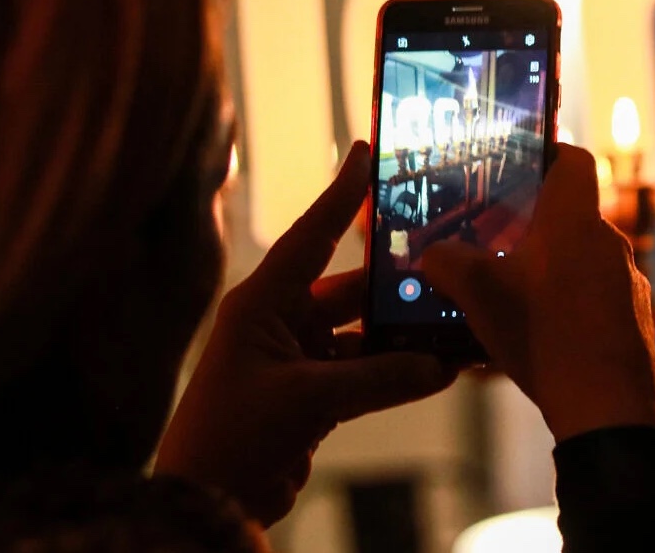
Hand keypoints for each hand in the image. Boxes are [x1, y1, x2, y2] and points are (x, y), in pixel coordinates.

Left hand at [155, 142, 455, 525]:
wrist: (207, 501)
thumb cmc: (236, 435)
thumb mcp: (311, 401)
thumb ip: (381, 379)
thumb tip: (440, 366)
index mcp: (262, 303)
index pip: (312, 235)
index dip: (341, 194)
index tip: (367, 152)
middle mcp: (278, 321)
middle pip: (348, 288)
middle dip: (392, 285)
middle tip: (441, 266)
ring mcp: (293, 358)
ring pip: (359, 334)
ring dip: (397, 337)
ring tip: (447, 327)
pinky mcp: (307, 393)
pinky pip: (359, 370)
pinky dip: (390, 372)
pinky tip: (431, 371)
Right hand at [424, 144, 654, 441]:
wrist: (607, 407)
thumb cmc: (544, 335)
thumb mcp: (478, 293)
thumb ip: (447, 262)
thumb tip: (432, 254)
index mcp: (575, 218)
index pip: (574, 158)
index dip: (546, 152)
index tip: (516, 165)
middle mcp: (609, 241)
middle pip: (569, 214)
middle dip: (530, 225)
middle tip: (491, 240)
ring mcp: (628, 281)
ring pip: (580, 258)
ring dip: (547, 269)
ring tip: (508, 294)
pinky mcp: (634, 319)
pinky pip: (594, 297)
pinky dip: (567, 305)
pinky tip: (538, 334)